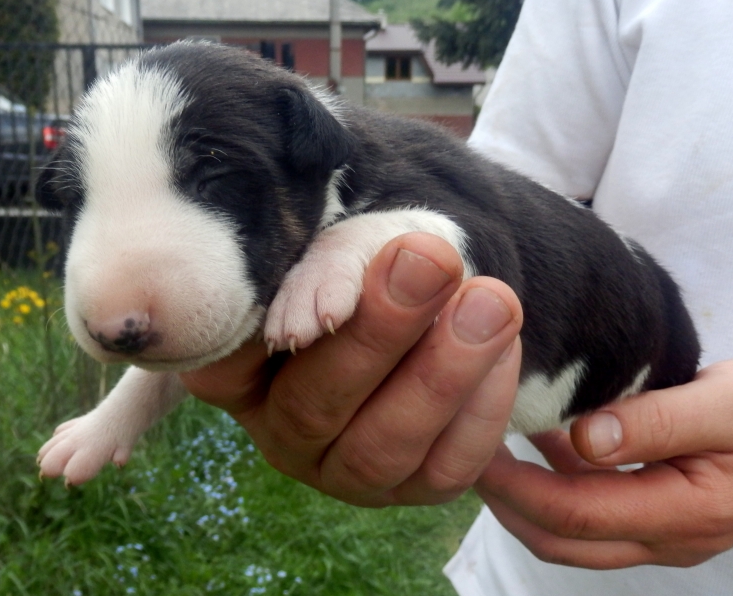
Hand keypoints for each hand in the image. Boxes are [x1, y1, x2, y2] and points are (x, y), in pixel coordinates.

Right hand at [180, 232, 522, 506]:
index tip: (335, 298)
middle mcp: (279, 431)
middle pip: (312, 407)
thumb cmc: (375, 260)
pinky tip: (505, 344)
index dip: (278, 328)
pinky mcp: (411, 488)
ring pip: (381, 448)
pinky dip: (482, 405)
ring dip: (442, 373)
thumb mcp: (351, 244)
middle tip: (432, 263)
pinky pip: (446, 468)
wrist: (435, 288)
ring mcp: (342, 471)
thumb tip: (324, 317)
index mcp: (235, 371)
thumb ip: (334, 269)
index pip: (227, 358)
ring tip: (491, 302)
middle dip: (379, 335)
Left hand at [476, 357, 732, 567]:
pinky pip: (593, 514)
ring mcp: (662, 533)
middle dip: (508, 503)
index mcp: (683, 514)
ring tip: (488, 449)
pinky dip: (556, 486)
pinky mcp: (657, 515)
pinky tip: (539, 441)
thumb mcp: (726, 403)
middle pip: (564, 539)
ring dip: (526, 500)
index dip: (517, 487)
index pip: (576, 514)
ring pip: (574, 535)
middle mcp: (667, 538)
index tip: (474, 450)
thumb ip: (654, 422)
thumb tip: (583, 437)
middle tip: (465, 453)